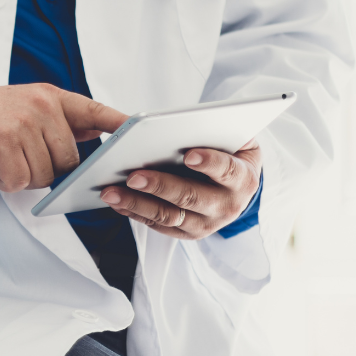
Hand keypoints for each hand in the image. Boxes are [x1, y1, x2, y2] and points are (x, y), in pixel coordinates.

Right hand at [0, 84, 127, 191]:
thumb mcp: (31, 105)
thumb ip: (65, 119)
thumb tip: (100, 130)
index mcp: (53, 97)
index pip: (96, 111)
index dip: (121, 125)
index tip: (143, 133)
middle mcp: (42, 106)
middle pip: (70, 161)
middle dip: (50, 171)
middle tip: (25, 160)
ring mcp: (23, 123)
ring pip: (46, 175)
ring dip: (25, 177)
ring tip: (7, 159)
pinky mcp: (4, 141)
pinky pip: (21, 180)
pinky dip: (7, 181)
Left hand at [99, 140, 262, 239]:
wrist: (237, 185)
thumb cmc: (231, 153)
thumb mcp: (236, 138)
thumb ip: (220, 130)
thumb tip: (192, 122)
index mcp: (243, 179)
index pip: (227, 171)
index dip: (210, 163)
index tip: (189, 155)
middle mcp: (228, 206)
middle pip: (190, 197)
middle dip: (160, 186)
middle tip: (133, 175)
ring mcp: (207, 224)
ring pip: (169, 216)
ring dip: (137, 203)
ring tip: (112, 191)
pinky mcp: (188, 233)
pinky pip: (158, 225)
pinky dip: (135, 213)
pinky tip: (116, 201)